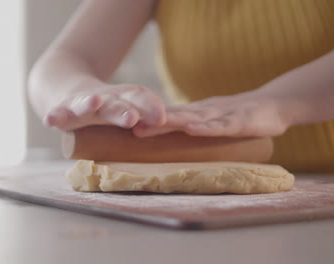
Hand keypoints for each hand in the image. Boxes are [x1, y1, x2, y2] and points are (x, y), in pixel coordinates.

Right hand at [44, 84, 166, 130]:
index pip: (139, 98)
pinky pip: (58, 114)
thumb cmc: (105, 105)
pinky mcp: (61, 110)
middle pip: (115, 101)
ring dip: (90, 103)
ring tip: (94, 104)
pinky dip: (55, 115)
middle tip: (132, 118)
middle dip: (123, 109)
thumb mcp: (126, 108)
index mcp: (123, 99)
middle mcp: (104, 98)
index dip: (149, 107)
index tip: (161, 119)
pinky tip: (50, 119)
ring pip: (86, 103)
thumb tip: (178, 132)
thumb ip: (146, 119)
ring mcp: (81, 103)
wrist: (64, 86)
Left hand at [133, 92, 289, 137]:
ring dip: (172, 122)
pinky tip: (192, 129)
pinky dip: (206, 127)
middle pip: (175, 117)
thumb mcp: (211, 121)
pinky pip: (220, 126)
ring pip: (193, 119)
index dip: (148, 121)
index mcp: (196, 113)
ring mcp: (221, 116)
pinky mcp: (239, 122)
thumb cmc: (238, 115)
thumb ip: (193, 127)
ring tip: (152, 125)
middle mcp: (204, 112)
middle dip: (152, 122)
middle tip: (129, 126)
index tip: (125, 126)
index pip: (169, 116)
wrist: (273, 104)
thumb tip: (170, 139)